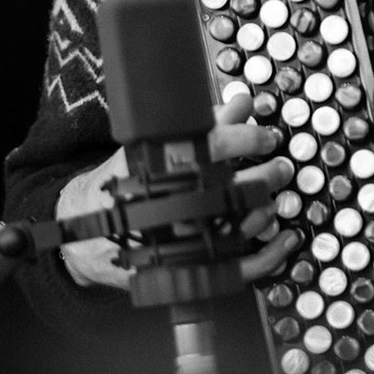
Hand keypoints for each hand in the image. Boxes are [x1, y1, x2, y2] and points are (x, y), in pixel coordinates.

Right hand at [57, 91, 299, 289]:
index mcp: (160, 172)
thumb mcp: (156, 148)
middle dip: (264, 177)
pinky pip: (237, 270)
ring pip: (237, 230)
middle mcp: (172, 209)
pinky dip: (268, 256)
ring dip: (264, 211)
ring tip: (273, 197)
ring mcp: (182, 244)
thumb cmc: (128, 184)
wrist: (86, 233)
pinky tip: (287, 238)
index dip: (244, 138)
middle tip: (280, 167)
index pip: (211, 147)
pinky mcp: (190, 270)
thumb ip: (203, 125)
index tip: (266, 137)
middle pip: (231, 190)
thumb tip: (243, 103)